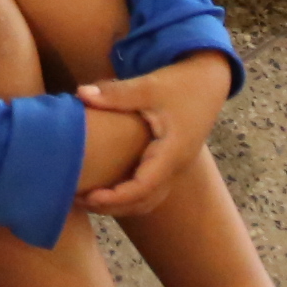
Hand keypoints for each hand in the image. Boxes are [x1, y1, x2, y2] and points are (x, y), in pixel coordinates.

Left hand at [76, 51, 229, 215]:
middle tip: (78, 201)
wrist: (208, 81)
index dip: (116, 196)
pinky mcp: (169, 162)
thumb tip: (80, 93)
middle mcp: (176, 167)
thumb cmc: (181, 83)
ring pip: (148, 199)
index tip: (88, 196)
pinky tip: (105, 187)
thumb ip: (115, 94)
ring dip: (120, 204)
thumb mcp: (149, 86)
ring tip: (87, 199)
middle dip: (112, 206)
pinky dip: (128, 195)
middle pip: (144, 201)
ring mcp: (174, 167)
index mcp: (173, 153)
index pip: (144, 187)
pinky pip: (149, 189)